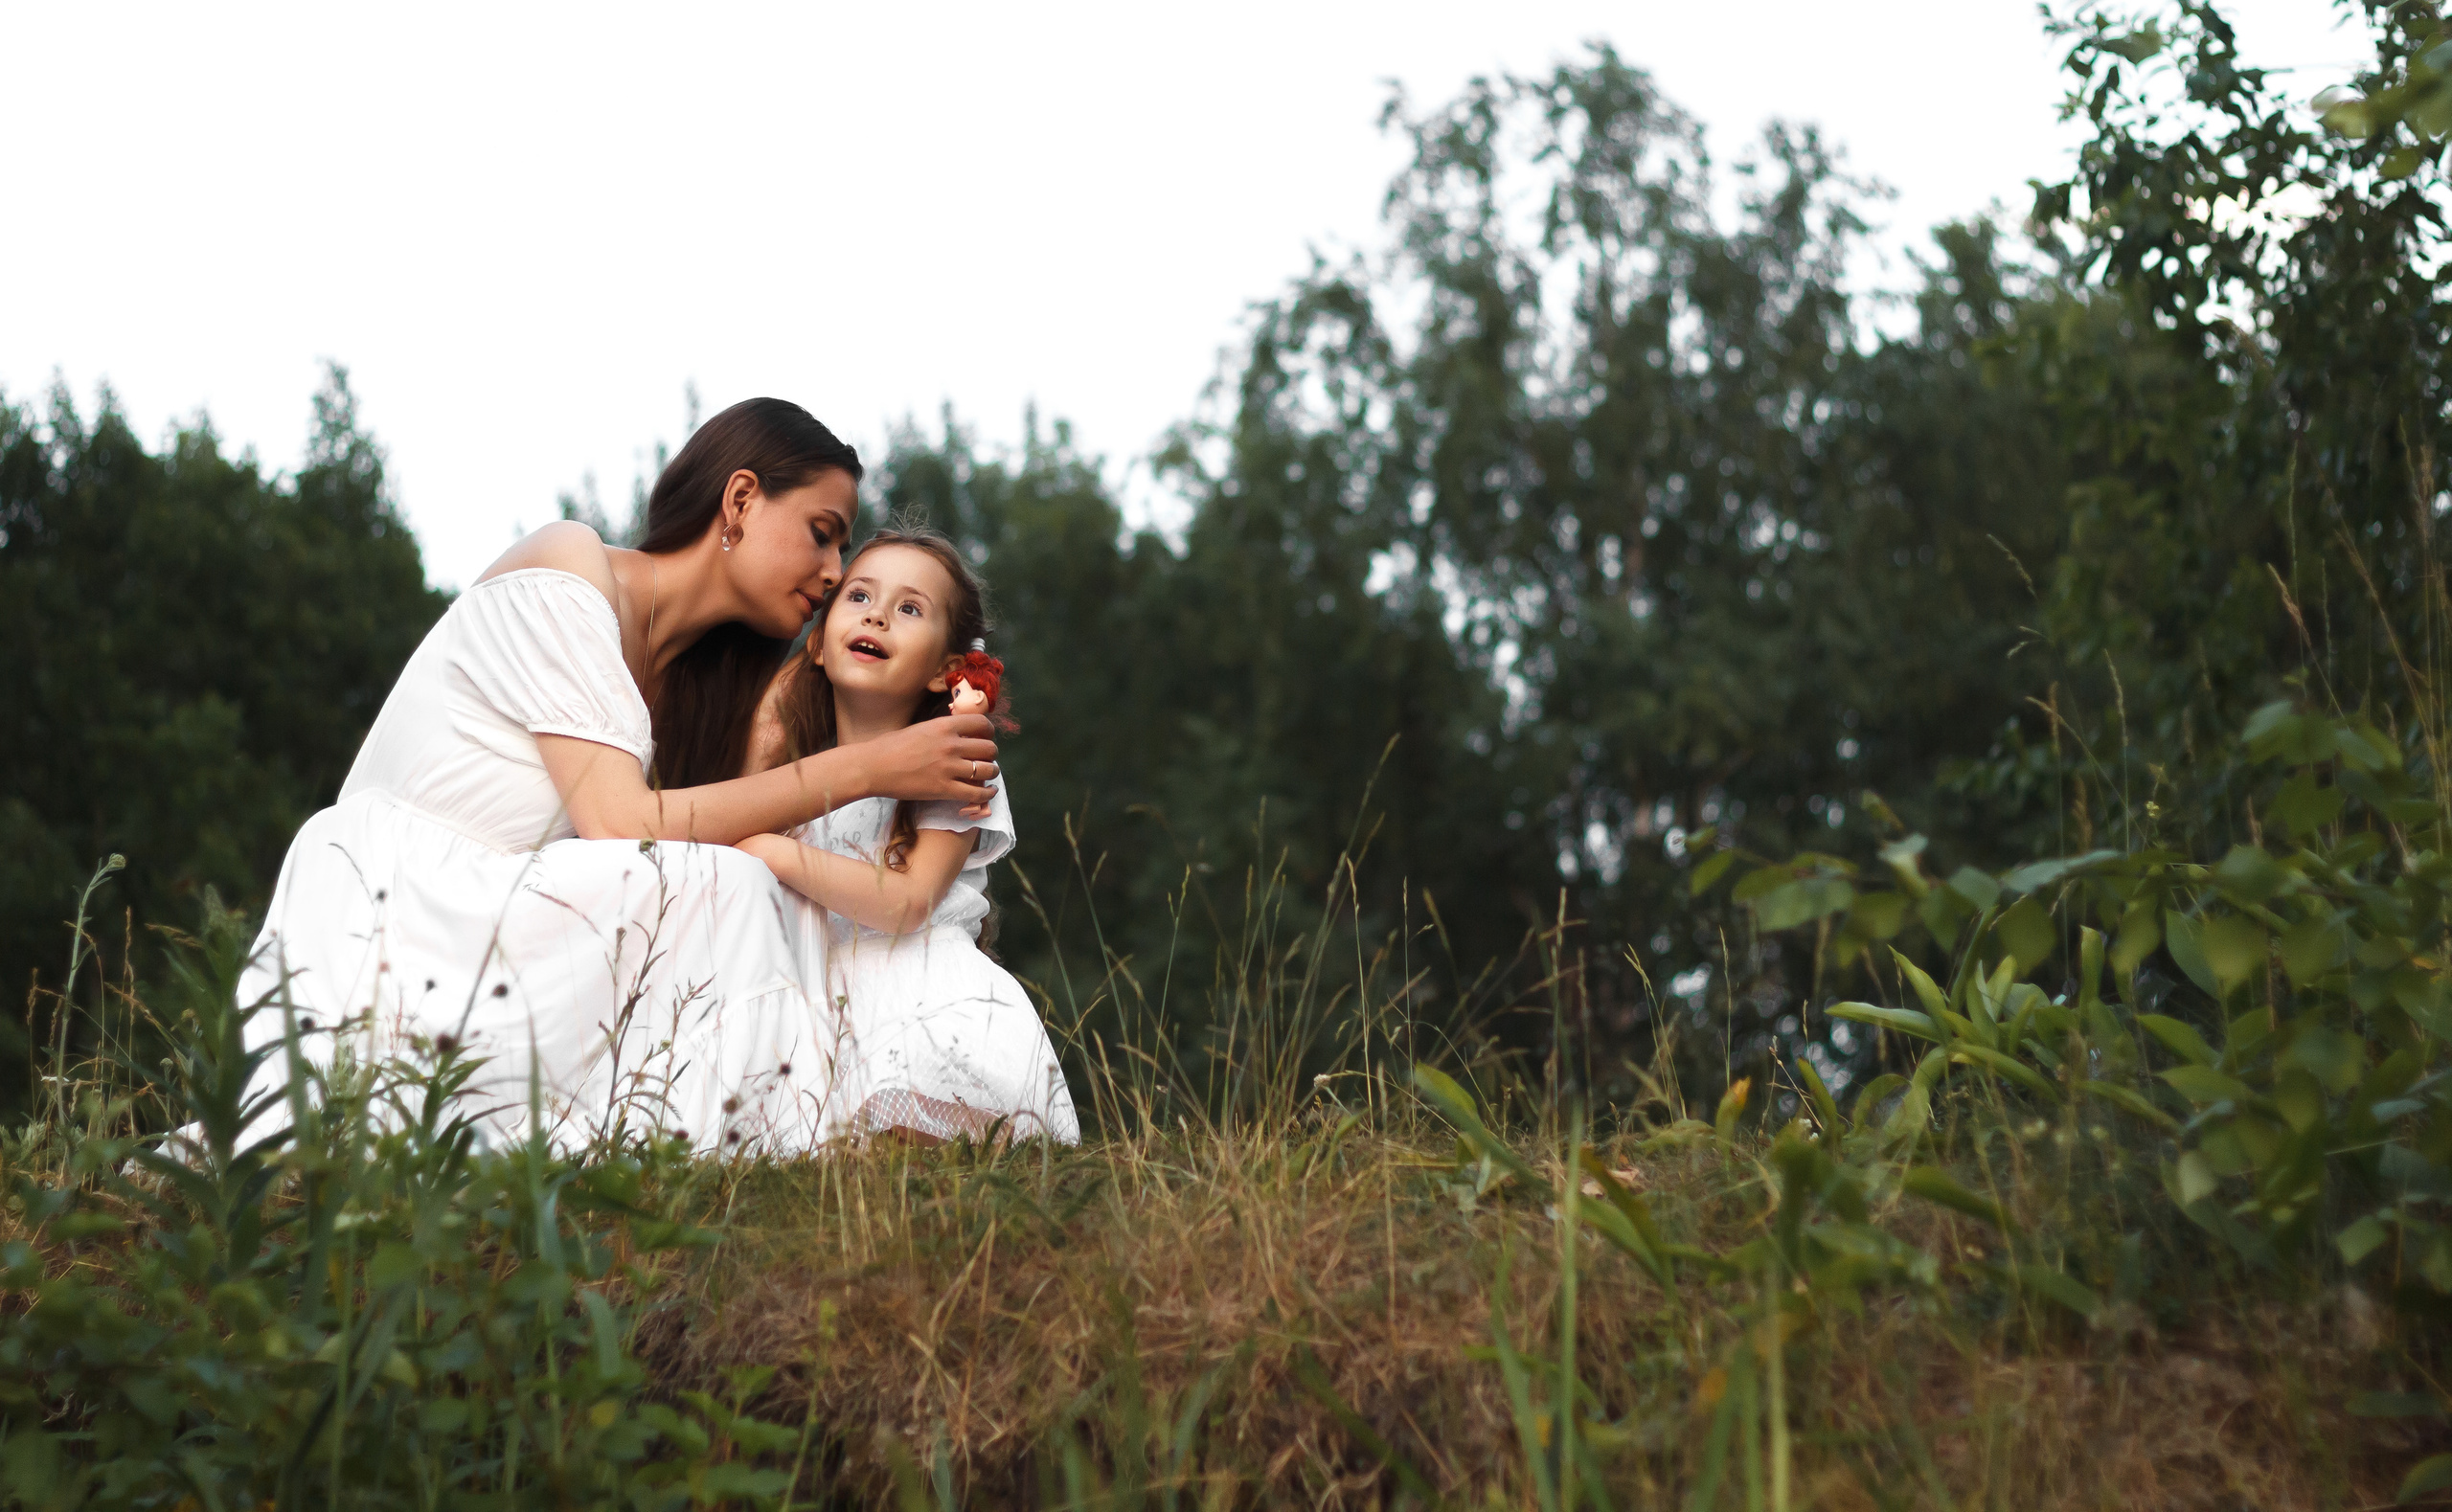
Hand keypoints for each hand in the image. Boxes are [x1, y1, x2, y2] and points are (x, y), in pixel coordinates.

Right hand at [860, 713, 998, 807]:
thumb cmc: (890, 746)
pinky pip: (977, 793)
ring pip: (988, 770)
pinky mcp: (944, 789)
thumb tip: (958, 735)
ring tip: (987, 776)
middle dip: (990, 754)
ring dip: (991, 773)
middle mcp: (950, 745)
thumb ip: (941, 731)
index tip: (986, 737)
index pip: (981, 723)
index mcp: (944, 726)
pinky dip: (987, 794)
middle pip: (989, 748)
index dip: (989, 731)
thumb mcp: (920, 728)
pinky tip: (988, 792)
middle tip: (984, 759)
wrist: (872, 767)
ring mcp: (949, 767)